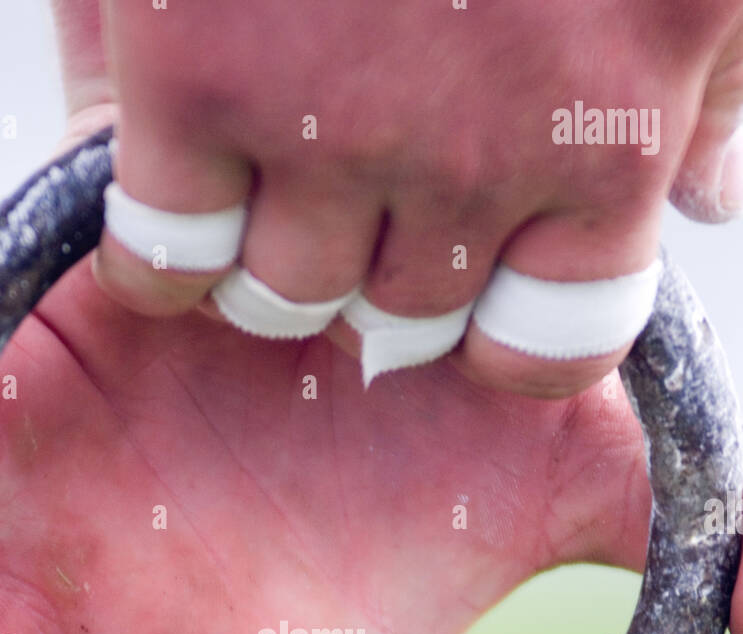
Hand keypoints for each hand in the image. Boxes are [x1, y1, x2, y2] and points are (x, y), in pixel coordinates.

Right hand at [91, 0, 742, 395]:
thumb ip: (707, 78)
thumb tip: (701, 206)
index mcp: (609, 125)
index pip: (553, 339)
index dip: (501, 325)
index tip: (474, 281)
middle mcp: (476, 158)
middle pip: (406, 315)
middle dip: (382, 264)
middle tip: (357, 175)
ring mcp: (331, 129)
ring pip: (285, 297)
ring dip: (274, 252)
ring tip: (265, 157)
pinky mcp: (194, 83)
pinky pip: (163, 258)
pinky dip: (161, 248)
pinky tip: (174, 167)